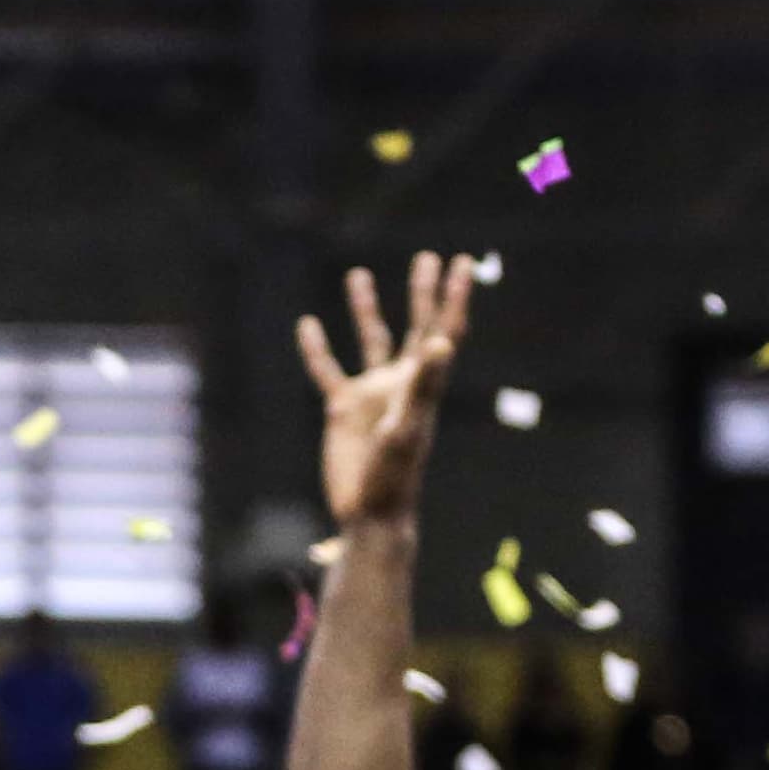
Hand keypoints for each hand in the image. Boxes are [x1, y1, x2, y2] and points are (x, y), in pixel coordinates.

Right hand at [294, 251, 474, 528]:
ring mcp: (371, 394)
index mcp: (423, 383)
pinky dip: (317, 348)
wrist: (370, 512)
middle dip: (423, 292)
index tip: (461, 263)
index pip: (443, 330)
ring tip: (358, 274)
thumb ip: (423, 385)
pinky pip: (327, 370)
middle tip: (428, 257)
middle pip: (416, 326)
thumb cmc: (394, 476)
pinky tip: (307, 325)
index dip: (453, 297)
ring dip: (366, 308)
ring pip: (370, 340)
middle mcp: (401, 381)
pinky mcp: (342, 409)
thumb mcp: (407, 426)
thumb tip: (441, 341)